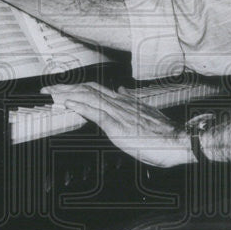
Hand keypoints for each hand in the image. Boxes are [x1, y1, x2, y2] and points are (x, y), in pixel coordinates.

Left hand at [46, 82, 194, 167]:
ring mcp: (119, 114)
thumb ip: (132, 105)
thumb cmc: (167, 136)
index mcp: (127, 103)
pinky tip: (69, 103)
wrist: (181, 141)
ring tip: (52, 93)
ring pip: (88, 97)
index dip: (78, 87)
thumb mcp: (147, 116)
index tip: (63, 88)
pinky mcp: (119, 126)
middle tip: (49, 88)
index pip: (97, 90)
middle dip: (67, 87)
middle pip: (89, 89)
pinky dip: (80, 106)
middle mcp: (121, 104)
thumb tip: (121, 92)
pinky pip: (96, 112)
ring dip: (67, 94)